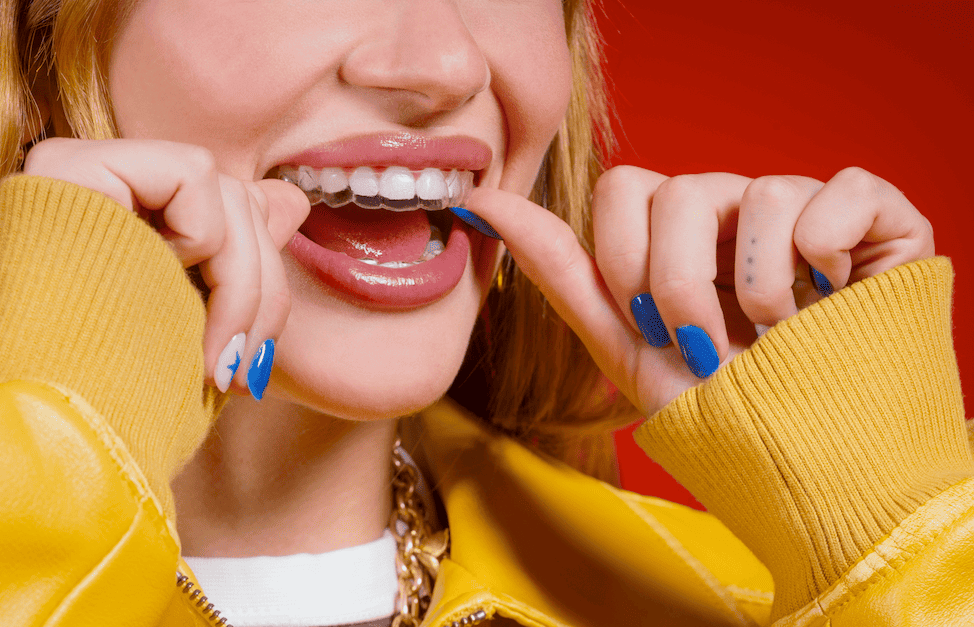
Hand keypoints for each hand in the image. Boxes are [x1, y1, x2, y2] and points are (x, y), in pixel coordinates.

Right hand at [23, 138, 310, 396]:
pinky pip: (190, 174)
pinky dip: (198, 238)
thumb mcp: (195, 332)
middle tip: (241, 373)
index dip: (262, 286)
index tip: (249, 367)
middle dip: (260, 294)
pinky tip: (154, 285)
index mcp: (130, 225)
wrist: (48, 430)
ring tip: (210, 358)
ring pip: (225, 190)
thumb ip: (239, 261)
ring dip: (239, 284)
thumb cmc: (115, 399)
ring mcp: (81, 169)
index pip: (233, 216)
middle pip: (236, 202)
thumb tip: (290, 201)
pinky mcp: (71, 162)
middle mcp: (102, 189)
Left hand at [463, 166, 933, 415]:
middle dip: (678, 286)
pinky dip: (827, 256)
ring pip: (760, 192)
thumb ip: (559, 269)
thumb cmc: (716, 404)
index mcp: (674, 233)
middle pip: (680, 189)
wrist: (809, 460)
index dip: (624, 258)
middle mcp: (734, 209)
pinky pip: (840, 190)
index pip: (624, 187)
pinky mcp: (874, 216)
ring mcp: (801, 208)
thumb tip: (479, 201)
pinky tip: (831, 296)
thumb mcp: (625, 344)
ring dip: (759, 293)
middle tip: (705, 344)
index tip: (647, 324)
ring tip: (778, 335)